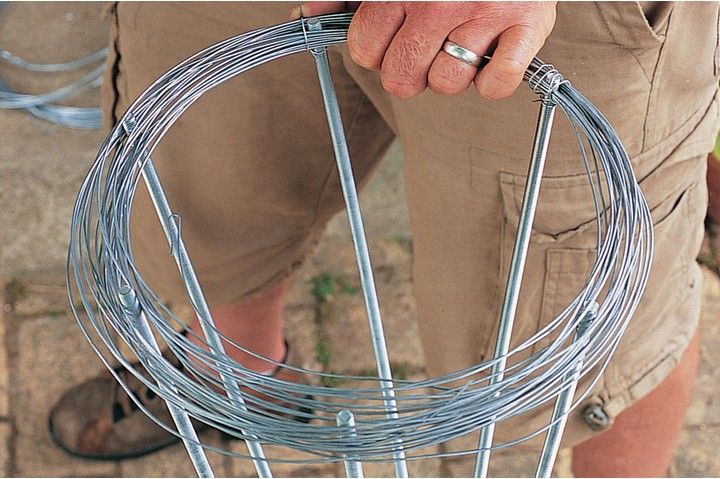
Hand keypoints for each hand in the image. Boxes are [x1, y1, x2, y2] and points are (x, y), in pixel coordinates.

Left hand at [293, 2, 556, 99]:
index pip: (365, 52)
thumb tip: (314, 13)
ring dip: (451, 73)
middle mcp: (438, 1)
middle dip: (409, 70)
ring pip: (446, 85)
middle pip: (402, 80)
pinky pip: (495, 84)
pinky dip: (491, 82)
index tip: (392, 36)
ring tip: (462, 43)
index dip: (375, 51)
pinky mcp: (527, 25)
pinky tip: (489, 57)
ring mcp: (484, 13)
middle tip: (426, 45)